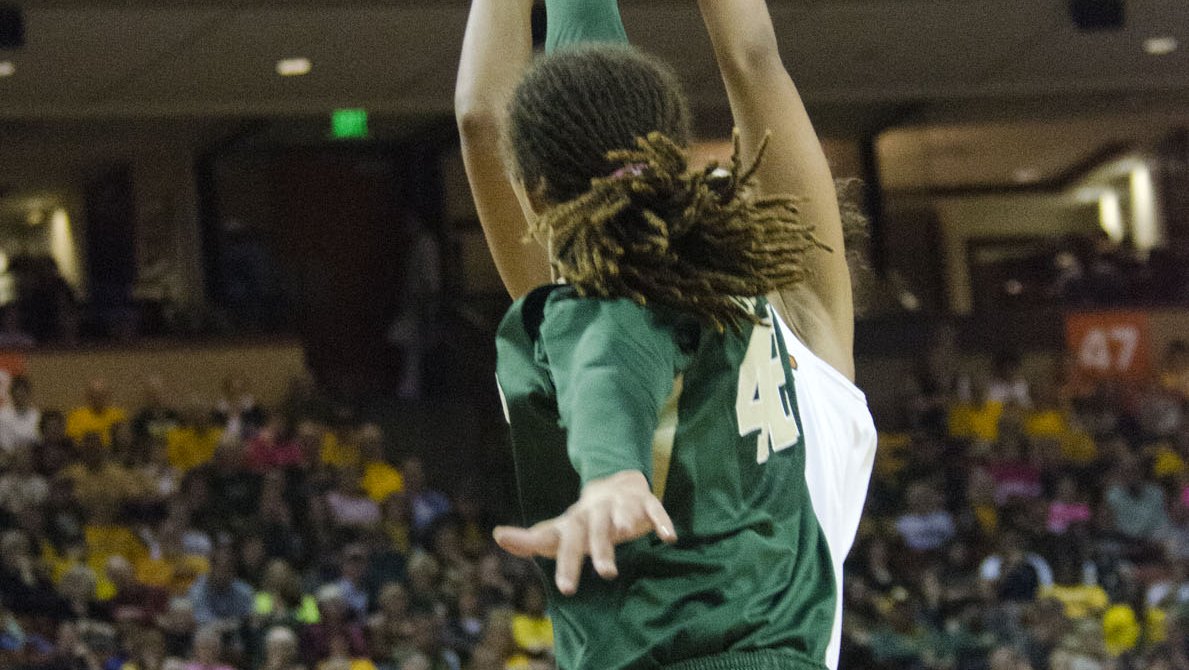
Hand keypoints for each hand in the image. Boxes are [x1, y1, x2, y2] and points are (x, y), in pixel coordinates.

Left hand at [493, 470, 675, 594]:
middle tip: (606, 574)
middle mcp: (596, 513)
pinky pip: (654, 509)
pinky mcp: (644, 503)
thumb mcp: (559, 530)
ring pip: (621, 517)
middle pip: (595, 532)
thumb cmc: (583, 521)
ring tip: (626, 537)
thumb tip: (499, 536)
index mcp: (575, 522)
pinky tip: (669, 538)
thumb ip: (533, 538)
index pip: (565, 541)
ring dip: (624, 526)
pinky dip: (661, 522)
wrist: (614, 486)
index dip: (566, 563)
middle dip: (600, 550)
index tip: (565, 587)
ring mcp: (620, 506)